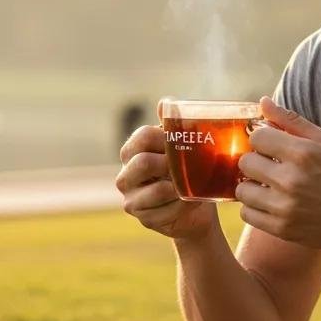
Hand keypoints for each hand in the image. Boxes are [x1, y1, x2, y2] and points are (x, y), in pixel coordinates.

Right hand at [115, 101, 216, 240]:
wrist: (195, 210)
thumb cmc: (187, 173)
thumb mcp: (182, 148)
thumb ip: (172, 125)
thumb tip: (166, 102)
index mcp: (132, 152)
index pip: (143, 136)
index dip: (165, 137)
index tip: (184, 142)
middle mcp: (125, 175)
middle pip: (143, 162)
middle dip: (172, 164)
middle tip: (191, 166)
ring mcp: (131, 198)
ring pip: (157, 190)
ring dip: (181, 188)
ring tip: (193, 185)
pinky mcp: (143, 218)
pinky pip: (167, 210)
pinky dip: (183, 206)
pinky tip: (190, 202)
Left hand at [235, 96, 320, 250]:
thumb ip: (291, 120)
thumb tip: (263, 102)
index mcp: (303, 153)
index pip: (257, 137)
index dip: (262, 140)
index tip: (271, 146)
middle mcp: (291, 180)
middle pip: (245, 163)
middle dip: (255, 162)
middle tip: (269, 167)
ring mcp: (285, 207)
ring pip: (242, 190)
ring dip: (251, 186)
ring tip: (267, 186)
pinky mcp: (281, 229)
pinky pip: (247, 214)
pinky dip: (254, 208)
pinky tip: (269, 203)